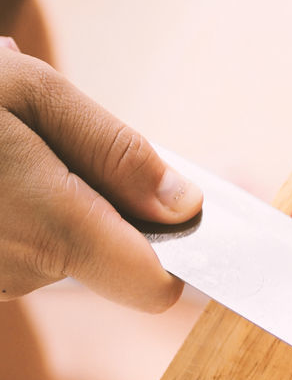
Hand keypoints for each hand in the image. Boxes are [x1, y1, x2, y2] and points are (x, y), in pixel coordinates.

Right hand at [0, 40, 202, 310]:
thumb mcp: (32, 94)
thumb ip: (117, 155)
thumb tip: (185, 207)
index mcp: (54, 228)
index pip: (154, 286)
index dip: (174, 254)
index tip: (171, 219)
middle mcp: (20, 274)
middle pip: (103, 259)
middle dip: (92, 206)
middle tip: (38, 147)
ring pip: (53, 256)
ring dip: (41, 210)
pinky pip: (9, 258)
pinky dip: (4, 222)